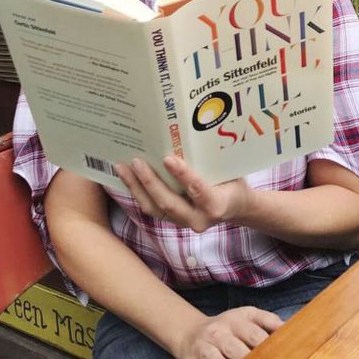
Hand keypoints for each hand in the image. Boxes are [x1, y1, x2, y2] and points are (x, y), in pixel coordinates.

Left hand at [114, 155, 250, 231]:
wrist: (235, 207)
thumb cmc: (232, 182)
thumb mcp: (229, 170)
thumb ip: (210, 161)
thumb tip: (188, 135)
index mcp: (216, 204)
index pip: (198, 190)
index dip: (183, 176)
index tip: (167, 159)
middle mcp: (198, 219)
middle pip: (169, 203)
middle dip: (150, 182)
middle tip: (137, 161)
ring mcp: (183, 223)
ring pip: (155, 208)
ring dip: (136, 188)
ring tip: (122, 168)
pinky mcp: (172, 221)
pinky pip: (152, 208)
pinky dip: (137, 192)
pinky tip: (127, 177)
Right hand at [172, 306, 283, 358]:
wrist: (193, 329)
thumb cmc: (229, 326)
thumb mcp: (247, 315)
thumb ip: (268, 320)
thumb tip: (288, 328)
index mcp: (236, 319)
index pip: (254, 331)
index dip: (266, 344)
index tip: (279, 355)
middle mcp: (219, 330)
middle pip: (236, 347)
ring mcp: (204, 344)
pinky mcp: (190, 358)